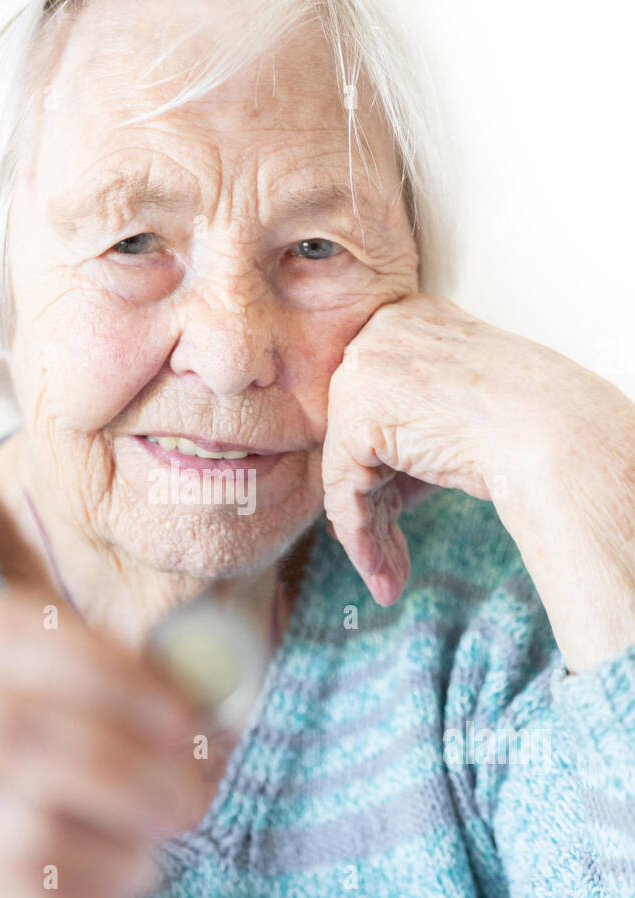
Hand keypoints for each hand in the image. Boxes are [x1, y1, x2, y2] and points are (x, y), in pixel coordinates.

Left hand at [321, 293, 634, 670]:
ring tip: (388, 578)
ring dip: (369, 533)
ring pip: (348, 468)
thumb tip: (366, 492)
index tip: (395, 516)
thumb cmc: (531, 424)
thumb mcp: (458, 417)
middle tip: (388, 559)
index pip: (378, 405)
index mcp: (410, 319)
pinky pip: (344, 490)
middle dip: (376, 506)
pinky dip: (360, 535)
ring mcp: (362, 371)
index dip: (387, 470)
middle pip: (359, 437)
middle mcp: (378, 334)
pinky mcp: (355, 415)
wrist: (553, 432)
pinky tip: (382, 573)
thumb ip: (410, 437)